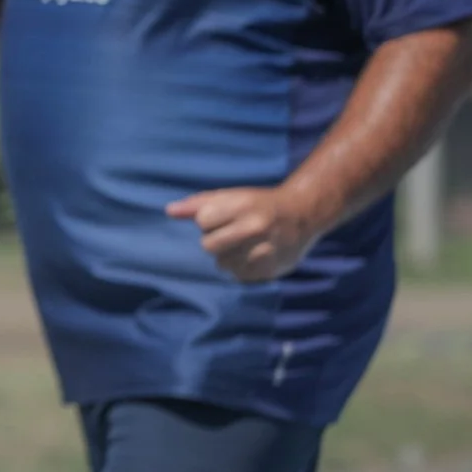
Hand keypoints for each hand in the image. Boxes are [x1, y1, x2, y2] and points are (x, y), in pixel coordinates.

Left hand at [166, 185, 320, 282]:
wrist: (302, 215)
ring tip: (245, 245)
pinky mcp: (269, 271)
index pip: (202, 221)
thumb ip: (198, 203)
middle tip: (232, 234)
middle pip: (208, 246)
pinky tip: (253, 256)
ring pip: (222, 264)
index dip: (208, 221)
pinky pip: (238, 276)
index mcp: (243, 206)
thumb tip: (169, 211)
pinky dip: (242, 268)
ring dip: (228, 256)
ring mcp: (264, 252)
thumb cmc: (259, 203)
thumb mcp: (231, 195)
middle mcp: (254, 228)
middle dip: (215, 240)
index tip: (223, 218)